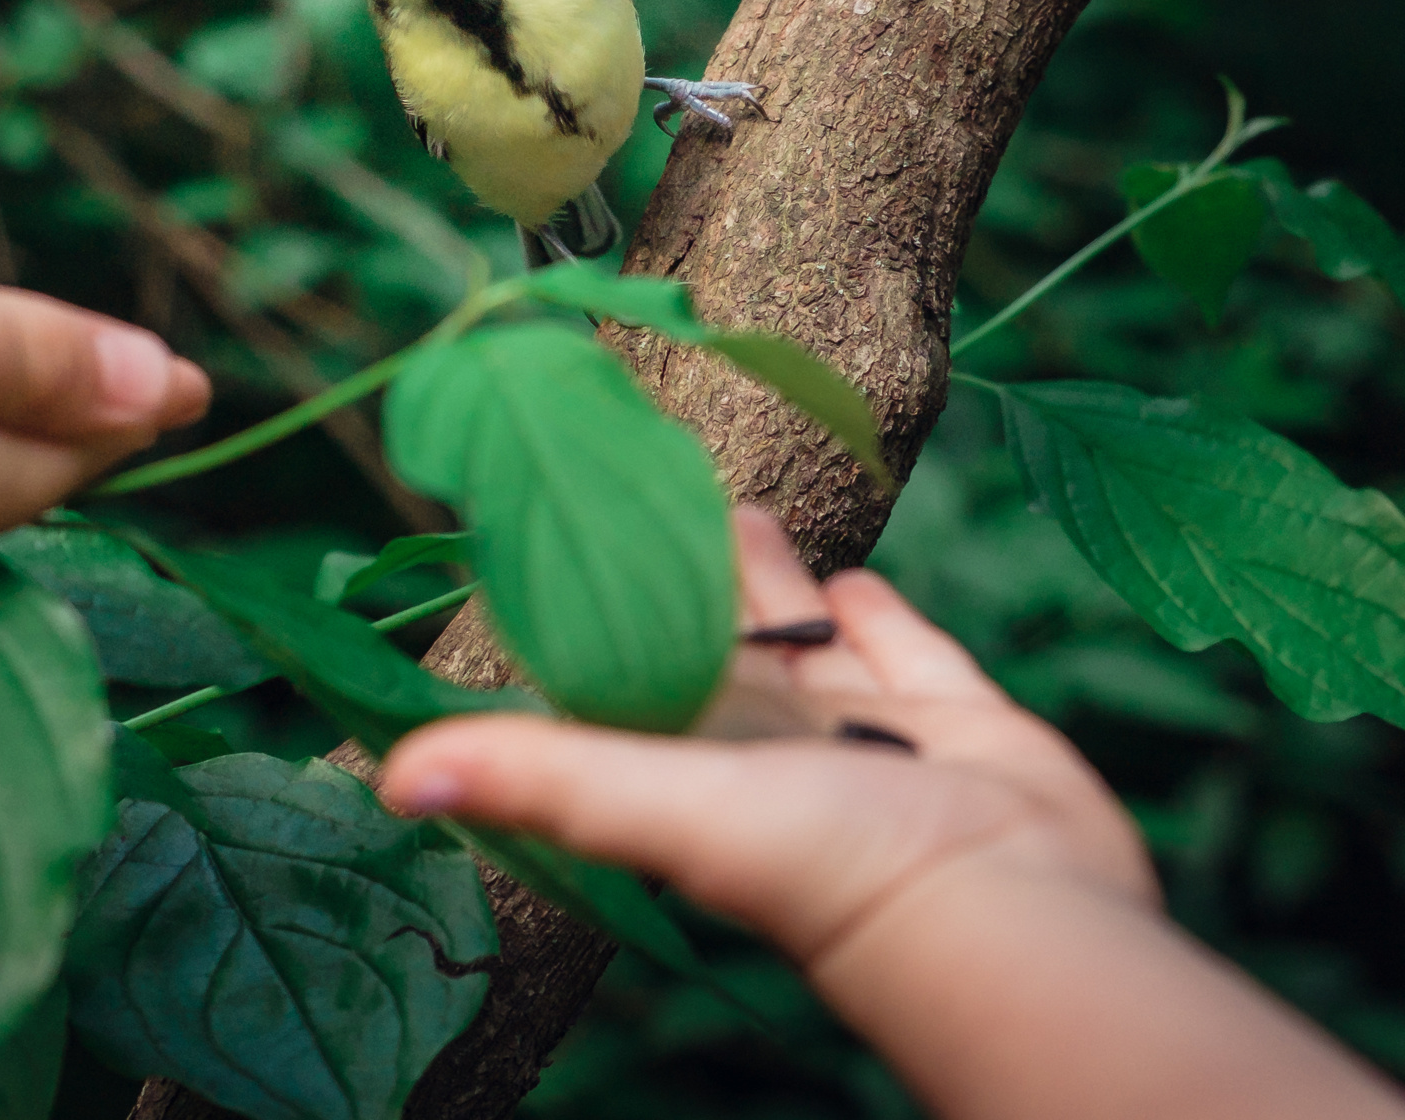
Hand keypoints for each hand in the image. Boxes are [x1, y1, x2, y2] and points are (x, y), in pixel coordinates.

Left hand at [380, 507, 1155, 969]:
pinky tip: (852, 574)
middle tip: (643, 485)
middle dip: (675, 574)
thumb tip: (390, 779)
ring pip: (802, 636)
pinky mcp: (959, 722)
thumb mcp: (667, 807)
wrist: (1014, 919)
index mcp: (694, 758)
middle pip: (707, 638)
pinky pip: (907, 652)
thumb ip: (544, 778)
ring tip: (732, 506)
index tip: (553, 533)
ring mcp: (868, 735)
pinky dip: (875, 613)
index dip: (587, 610)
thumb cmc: (830, 870)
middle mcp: (770, 745)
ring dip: (767, 578)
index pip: (620, 670)